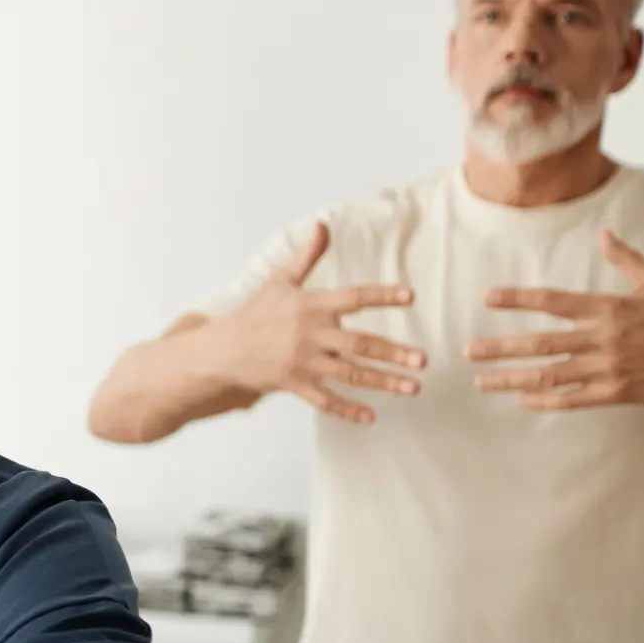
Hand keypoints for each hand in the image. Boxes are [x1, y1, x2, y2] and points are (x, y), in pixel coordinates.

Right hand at [215, 222, 425, 423]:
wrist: (221, 350)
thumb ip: (306, 256)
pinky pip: (325, 400)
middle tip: (422, 360)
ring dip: (383, 382)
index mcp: (311, 305)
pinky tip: (370, 417)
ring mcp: (303, 362)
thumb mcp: (279, 281)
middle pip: (359, 344)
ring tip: (412, 388)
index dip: (382, 295)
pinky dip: (347, 410)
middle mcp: (311, 334)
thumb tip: (322, 225)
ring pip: (350, 374)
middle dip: (393, 353)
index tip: (410, 296)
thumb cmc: (253, 314)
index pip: (352, 298)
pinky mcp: (294, 384)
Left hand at [468, 230, 643, 408]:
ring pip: (549, 375)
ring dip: (511, 379)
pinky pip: (571, 400)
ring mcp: (607, 369)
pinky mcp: (614, 394)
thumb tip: (604, 233)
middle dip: (501, 348)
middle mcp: (603, 339)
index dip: (519, 299)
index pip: (554, 301)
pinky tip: (520, 400)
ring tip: (481, 380)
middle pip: (541, 343)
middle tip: (468, 351)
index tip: (488, 298)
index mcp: (609, 308)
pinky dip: (544, 402)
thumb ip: (626, 258)